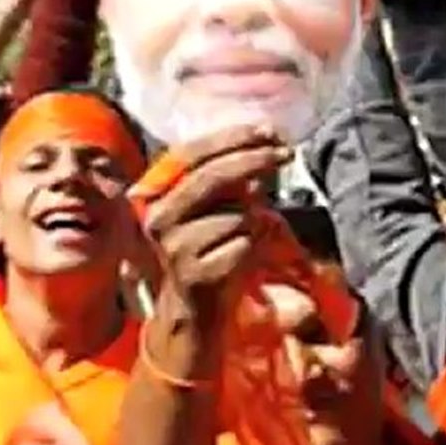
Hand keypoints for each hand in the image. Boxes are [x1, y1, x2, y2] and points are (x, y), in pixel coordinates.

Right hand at [138, 126, 291, 332]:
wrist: (193, 314)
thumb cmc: (209, 254)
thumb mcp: (214, 211)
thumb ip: (229, 181)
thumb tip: (265, 144)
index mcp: (159, 196)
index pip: (191, 154)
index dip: (231, 138)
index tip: (269, 130)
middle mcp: (160, 218)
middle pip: (211, 177)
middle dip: (253, 160)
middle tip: (286, 153)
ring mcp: (174, 249)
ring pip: (234, 216)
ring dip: (254, 221)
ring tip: (246, 236)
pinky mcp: (194, 275)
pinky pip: (242, 247)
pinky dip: (252, 248)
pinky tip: (242, 259)